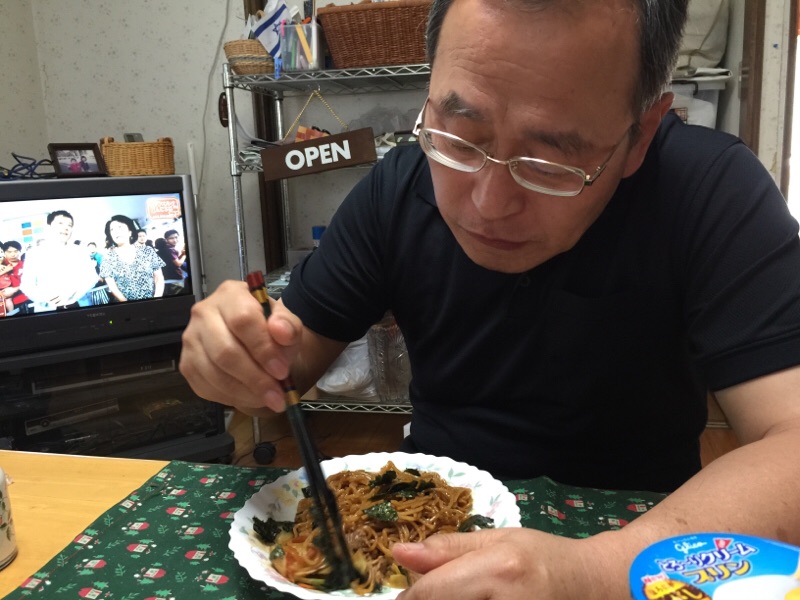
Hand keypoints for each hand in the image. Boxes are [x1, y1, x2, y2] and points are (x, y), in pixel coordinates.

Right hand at [179, 279, 303, 414]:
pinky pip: (206, 387)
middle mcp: (203, 313)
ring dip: (245, 392)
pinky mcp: (186, 364)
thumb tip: (282, 332)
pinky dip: (232, 398)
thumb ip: (289, 326)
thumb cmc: (271, 331)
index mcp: (231, 294)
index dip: (263, 348)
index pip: (242, 320)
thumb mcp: (287, 324)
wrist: (255, 343)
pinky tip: (250, 396)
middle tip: (277, 394)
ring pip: (215, 373)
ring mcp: (191, 339)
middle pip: (225, 351)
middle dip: (255, 378)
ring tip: (269, 398)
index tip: (282, 370)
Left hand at [392, 528, 626, 599]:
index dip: (410, 597)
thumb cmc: (543, 556)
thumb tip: (398, 553)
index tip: (407, 595)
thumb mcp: (497, 540)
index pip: (431, 593)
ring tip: (470, 594)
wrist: (592, 585)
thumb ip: (448, 550)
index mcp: (498, 569)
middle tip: (440, 594)